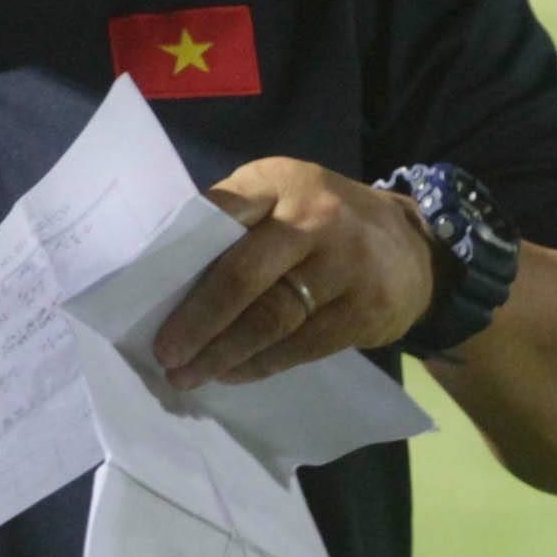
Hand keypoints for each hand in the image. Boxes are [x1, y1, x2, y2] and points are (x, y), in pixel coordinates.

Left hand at [153, 158, 438, 389]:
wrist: (414, 247)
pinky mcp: (366, 308)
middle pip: (242, 274)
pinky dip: (261, 364)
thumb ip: (235, 222)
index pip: (219, 215)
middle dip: (198, 320)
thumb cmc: (322, 222)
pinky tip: (233, 374)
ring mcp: (344, 264)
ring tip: (189, 374)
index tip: (142, 293)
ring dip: (224, 352)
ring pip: (271, 318)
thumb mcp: (282, 198)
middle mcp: (313, 216)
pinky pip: (302, 345)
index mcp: (279, 181)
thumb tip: (166, 274)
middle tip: (166, 353)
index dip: (178, 256)